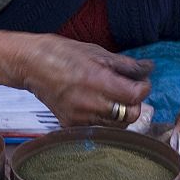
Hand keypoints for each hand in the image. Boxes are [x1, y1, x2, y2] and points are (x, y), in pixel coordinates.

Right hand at [18, 35, 152, 126]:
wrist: (30, 65)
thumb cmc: (62, 53)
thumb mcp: (96, 52)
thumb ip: (125, 65)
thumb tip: (148, 69)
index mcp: (97, 81)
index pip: (135, 96)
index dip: (143, 88)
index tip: (141, 81)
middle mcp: (89, 103)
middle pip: (130, 115)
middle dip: (134, 103)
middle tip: (128, 90)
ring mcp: (79, 117)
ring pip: (117, 125)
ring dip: (121, 112)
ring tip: (113, 97)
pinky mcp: (71, 125)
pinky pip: (99, 127)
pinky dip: (104, 118)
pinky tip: (97, 104)